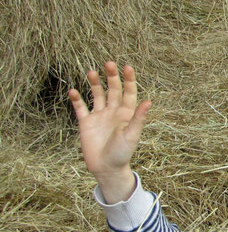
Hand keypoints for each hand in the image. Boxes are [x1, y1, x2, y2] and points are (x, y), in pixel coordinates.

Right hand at [69, 62, 150, 201]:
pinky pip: (81, 108)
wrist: (107, 168)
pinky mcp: (86, 123)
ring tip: (92, 72)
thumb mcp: (132, 135)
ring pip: (97, 95)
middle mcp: (113, 112)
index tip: (127, 67)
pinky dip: (77, 99)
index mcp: (126, 113)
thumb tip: (149, 101)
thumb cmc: (122, 153)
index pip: (129, 92)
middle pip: (113, 90)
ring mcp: (99, 116)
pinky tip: (73, 90)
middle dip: (111, 77)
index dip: (129, 80)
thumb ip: (138, 118)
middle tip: (109, 63)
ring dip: (95, 84)